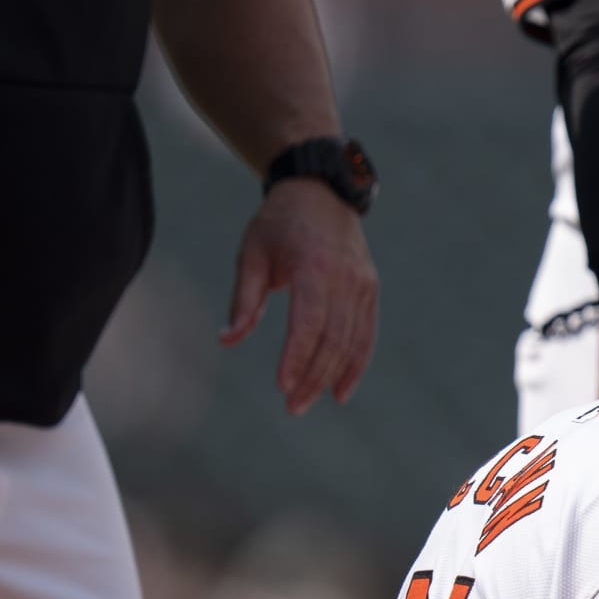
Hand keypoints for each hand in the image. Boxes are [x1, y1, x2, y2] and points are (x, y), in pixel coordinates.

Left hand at [220, 178, 379, 414]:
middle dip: (313, 377)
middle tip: (292, 407)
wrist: (321, 191)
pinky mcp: (371, 291)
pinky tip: (341, 391)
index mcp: (314, 267)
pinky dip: (357, 365)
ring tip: (308, 402)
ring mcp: (363, 286)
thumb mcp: (252, 254)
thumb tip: (228, 341)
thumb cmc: (278, 223)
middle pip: (333, 340)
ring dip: (331, 377)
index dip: (297, 356)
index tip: (282, 386)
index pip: (309, 322)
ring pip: (352, 342)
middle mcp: (345, 278)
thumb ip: (244, 299)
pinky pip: (367, 335)